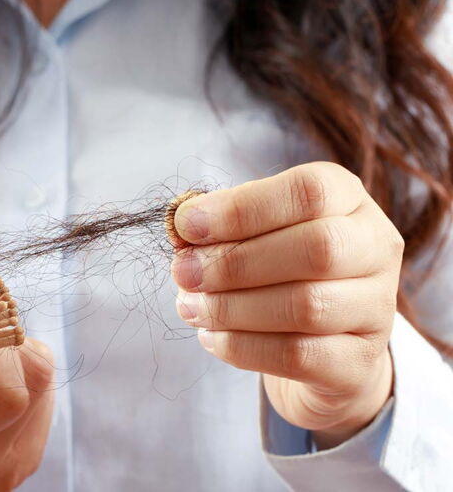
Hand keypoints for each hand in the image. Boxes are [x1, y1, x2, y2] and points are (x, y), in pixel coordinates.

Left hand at [171, 162, 399, 447]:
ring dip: (232, 308)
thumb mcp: (247, 234)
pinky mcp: (359, 362)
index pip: (308, 191)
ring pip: (307, 307)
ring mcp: (376, 309)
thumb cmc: (275, 270)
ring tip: (190, 307)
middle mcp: (374, 247)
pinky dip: (242, 347)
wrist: (320, 344)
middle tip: (183, 273)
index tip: (186, 225)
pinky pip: (298, 356)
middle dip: (235, 262)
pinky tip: (211, 337)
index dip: (241, 208)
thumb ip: (213, 226)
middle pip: (317, 248)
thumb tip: (178, 225)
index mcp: (347, 199)